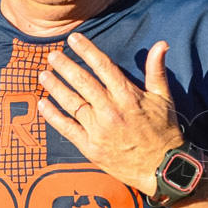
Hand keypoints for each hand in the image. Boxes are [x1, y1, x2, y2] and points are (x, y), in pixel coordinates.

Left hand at [37, 32, 182, 195]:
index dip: (86, 50)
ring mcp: (98, 130)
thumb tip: (161, 44)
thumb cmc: (164, 131)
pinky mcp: (90, 147)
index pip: (103, 66)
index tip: (73, 39)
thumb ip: (156, 70)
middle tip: (52, 55)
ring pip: (71, 103)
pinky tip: (42, 104)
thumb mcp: (164, 98)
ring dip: (55, 87)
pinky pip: (67, 128)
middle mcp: (110, 111)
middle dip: (65, 66)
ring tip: (43, 75)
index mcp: (127, 96)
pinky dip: (53, 116)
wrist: (162, 169)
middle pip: (82, 82)